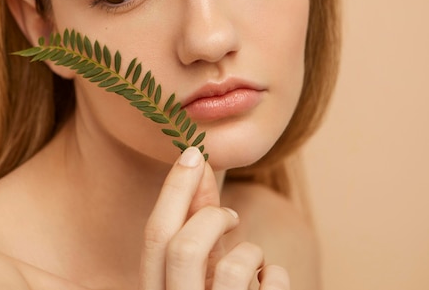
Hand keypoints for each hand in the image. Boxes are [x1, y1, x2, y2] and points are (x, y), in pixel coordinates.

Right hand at [139, 147, 289, 289]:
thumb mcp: (199, 271)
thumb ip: (195, 223)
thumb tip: (198, 164)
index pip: (155, 236)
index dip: (174, 189)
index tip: (193, 152)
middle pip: (183, 247)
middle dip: (209, 216)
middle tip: (230, 214)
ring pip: (233, 266)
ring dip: (249, 251)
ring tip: (252, 264)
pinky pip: (273, 282)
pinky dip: (275, 275)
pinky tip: (267, 286)